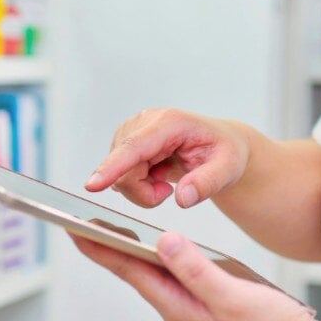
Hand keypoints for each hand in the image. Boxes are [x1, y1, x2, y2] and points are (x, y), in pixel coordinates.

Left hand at [70, 231, 320, 320]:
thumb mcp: (230, 296)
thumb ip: (194, 268)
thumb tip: (162, 241)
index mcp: (175, 306)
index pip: (127, 269)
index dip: (99, 247)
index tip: (73, 229)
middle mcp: (176, 307)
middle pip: (132, 270)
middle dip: (105, 246)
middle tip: (79, 223)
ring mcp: (189, 307)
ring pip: (150, 273)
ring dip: (128, 251)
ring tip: (106, 230)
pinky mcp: (203, 304)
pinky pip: (171, 275)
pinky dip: (156, 258)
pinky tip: (155, 249)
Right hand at [84, 109, 249, 207]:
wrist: (219, 144)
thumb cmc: (224, 152)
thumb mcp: (228, 168)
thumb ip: (207, 183)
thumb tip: (182, 199)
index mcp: (169, 123)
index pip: (134, 147)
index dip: (112, 167)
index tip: (92, 185)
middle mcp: (144, 122)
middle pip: (124, 170)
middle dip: (144, 192)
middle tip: (170, 193)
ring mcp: (131, 132)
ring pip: (119, 176)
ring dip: (141, 189)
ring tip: (166, 180)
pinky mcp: (125, 143)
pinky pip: (119, 175)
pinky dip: (137, 185)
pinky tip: (155, 175)